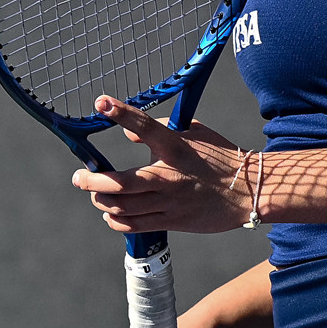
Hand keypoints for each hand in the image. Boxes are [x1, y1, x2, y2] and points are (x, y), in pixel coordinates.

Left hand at [72, 95, 253, 232]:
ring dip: (101, 201)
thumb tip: (130, 133)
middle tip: (79, 177)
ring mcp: (169, 202)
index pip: (143, 126)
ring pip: (121, 207)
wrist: (248, 191)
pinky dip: (116, 220)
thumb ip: (161, 130)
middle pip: (119, 183)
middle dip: (91, 181)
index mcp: (175, 147)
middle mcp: (168, 176)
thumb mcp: (196, 133)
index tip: (101, 102)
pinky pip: (134, 225)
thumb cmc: (221, 157)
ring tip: (95, 194)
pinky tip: (111, 213)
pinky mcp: (172, 221)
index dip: (120, 113)